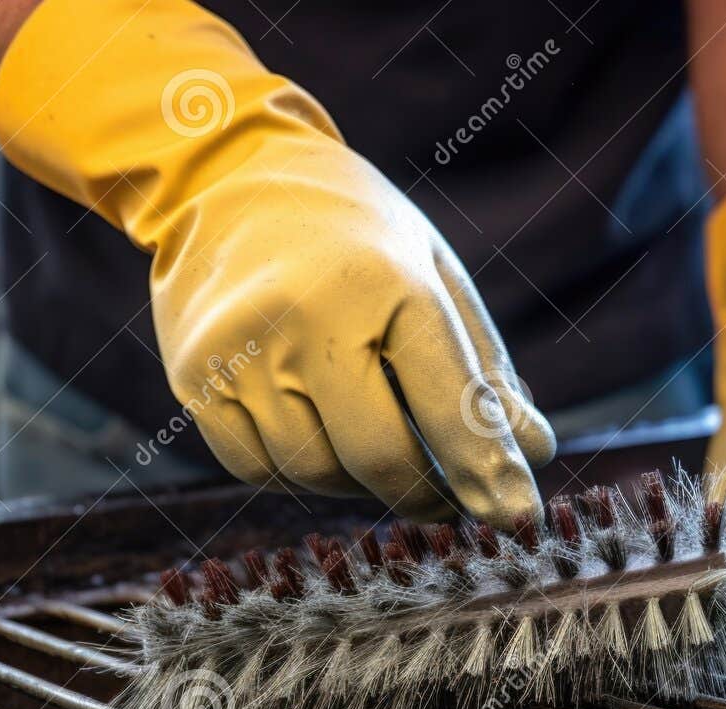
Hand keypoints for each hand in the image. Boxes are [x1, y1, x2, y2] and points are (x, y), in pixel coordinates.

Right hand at [0, 0, 551, 524]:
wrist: (225, 174)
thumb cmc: (352, 230)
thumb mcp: (432, 273)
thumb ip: (481, 368)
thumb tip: (532, 454)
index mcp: (385, 280)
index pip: (448, 403)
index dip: (486, 469)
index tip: (516, 517)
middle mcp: (306, 316)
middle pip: (379, 459)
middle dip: (424, 495)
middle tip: (447, 504)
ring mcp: (241, 351)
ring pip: (316, 473)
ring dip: (357, 481)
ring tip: (373, 445)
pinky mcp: (193, 378)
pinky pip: (256, 469)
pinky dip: (296, 471)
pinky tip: (313, 433)